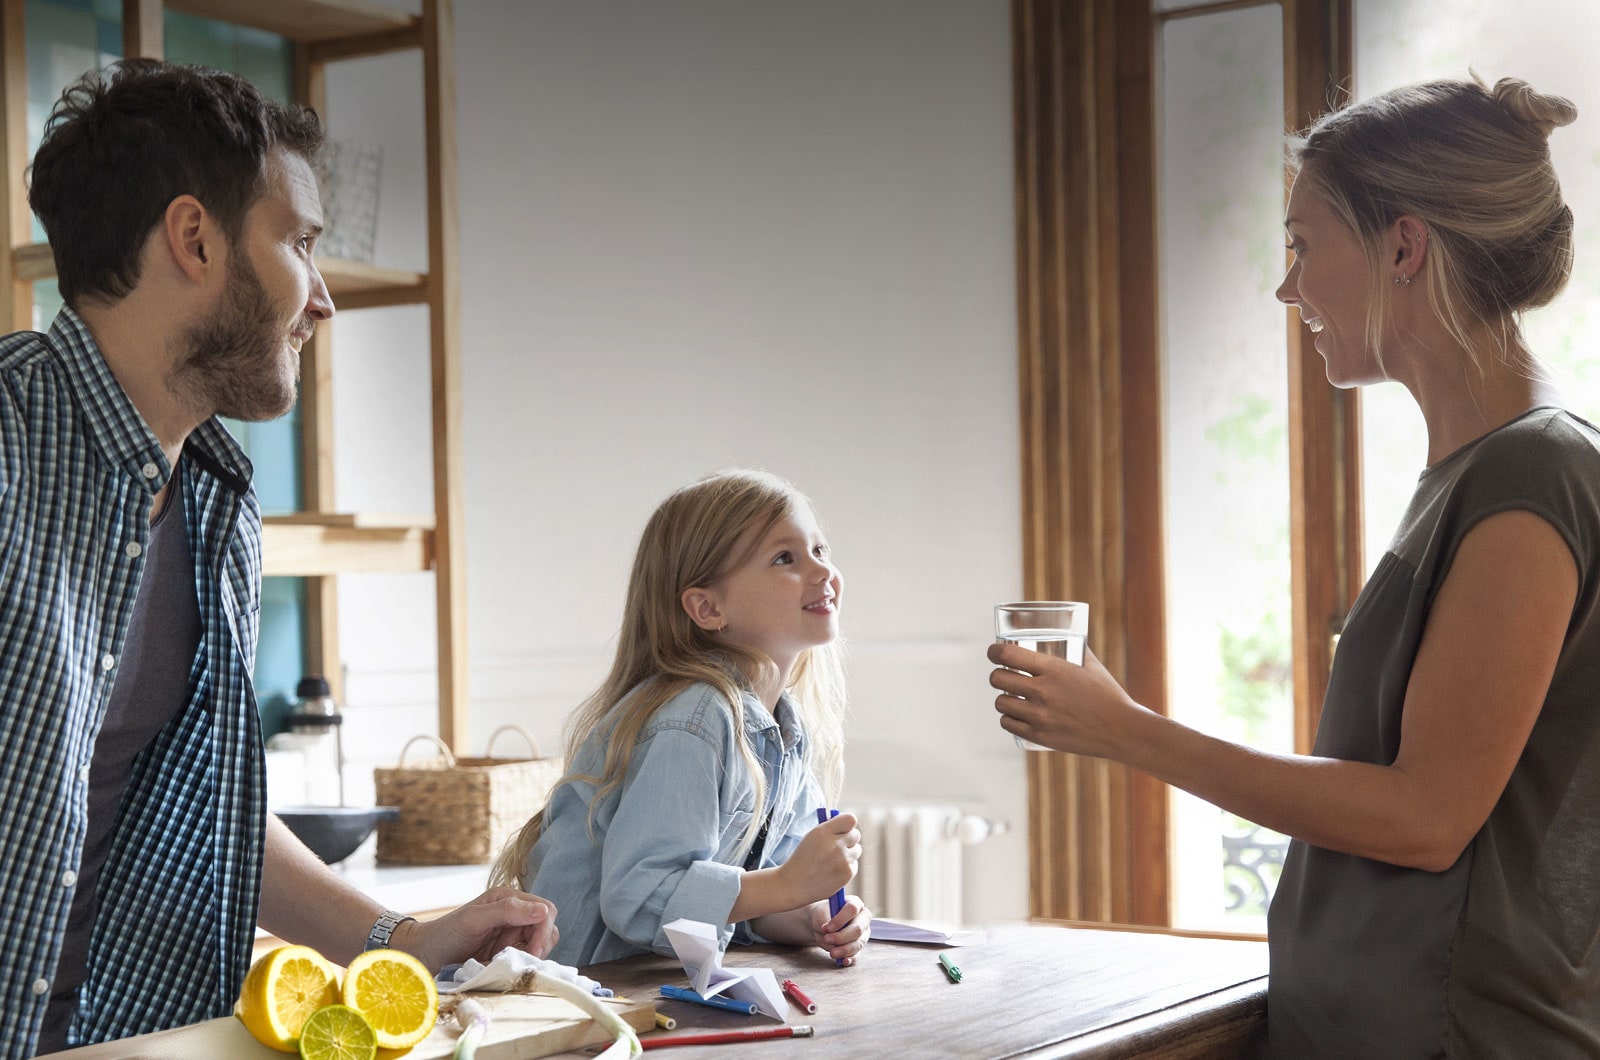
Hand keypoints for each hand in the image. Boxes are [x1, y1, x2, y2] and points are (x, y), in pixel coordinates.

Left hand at [391, 887, 557, 969]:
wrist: (424, 956)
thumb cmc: (445, 933)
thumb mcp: (474, 919)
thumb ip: (507, 911)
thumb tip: (542, 911)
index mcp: (509, 898)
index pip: (545, 910)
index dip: (544, 930)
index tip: (533, 951)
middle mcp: (514, 914)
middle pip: (547, 928)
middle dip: (538, 945)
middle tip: (518, 960)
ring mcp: (511, 934)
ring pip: (540, 946)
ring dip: (527, 956)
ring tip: (502, 961)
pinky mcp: (507, 952)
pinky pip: (526, 958)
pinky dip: (518, 964)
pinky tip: (500, 966)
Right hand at [776, 812, 859, 905]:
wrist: (794, 885)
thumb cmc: (803, 859)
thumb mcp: (811, 837)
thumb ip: (830, 829)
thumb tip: (850, 824)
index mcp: (823, 832)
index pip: (850, 820)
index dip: (848, 825)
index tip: (843, 830)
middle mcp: (835, 844)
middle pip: (856, 835)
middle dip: (849, 839)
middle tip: (838, 846)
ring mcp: (842, 860)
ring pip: (857, 850)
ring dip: (848, 854)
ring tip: (832, 861)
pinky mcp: (847, 874)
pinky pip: (854, 865)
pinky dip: (846, 867)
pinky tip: (832, 871)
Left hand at [810, 895, 870, 965]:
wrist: (821, 925)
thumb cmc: (823, 915)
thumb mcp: (821, 913)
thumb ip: (826, 920)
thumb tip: (828, 932)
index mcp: (855, 904)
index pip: (852, 909)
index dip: (840, 919)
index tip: (827, 927)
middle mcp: (863, 919)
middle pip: (858, 929)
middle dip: (841, 937)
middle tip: (827, 939)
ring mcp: (863, 934)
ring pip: (858, 944)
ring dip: (844, 950)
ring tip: (832, 953)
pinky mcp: (859, 947)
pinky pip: (857, 955)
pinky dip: (850, 959)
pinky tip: (843, 961)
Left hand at [988, 642, 1150, 758]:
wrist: (1121, 730)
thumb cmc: (1109, 696)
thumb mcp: (1092, 667)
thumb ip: (1077, 650)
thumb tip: (1068, 637)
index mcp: (1054, 670)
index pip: (1007, 655)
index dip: (994, 652)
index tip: (993, 652)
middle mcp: (1042, 692)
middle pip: (998, 678)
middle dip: (997, 675)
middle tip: (1002, 675)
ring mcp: (1039, 716)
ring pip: (1000, 702)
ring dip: (1002, 698)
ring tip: (1009, 696)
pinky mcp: (1040, 736)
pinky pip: (1008, 724)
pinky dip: (1008, 718)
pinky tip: (1013, 714)